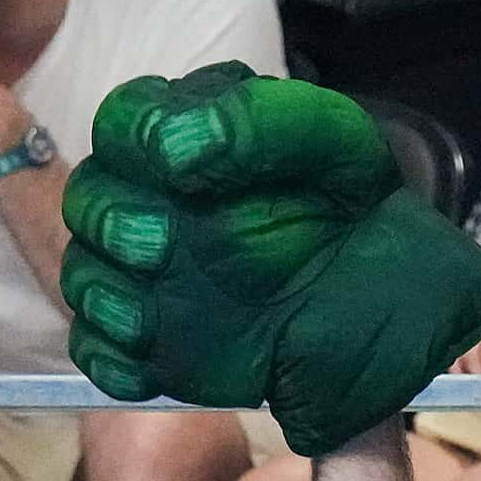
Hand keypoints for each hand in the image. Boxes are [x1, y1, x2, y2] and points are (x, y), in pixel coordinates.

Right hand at [60, 63, 480, 455]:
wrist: (398, 309)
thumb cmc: (362, 218)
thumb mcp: (333, 145)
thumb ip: (259, 122)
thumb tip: (175, 148)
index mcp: (196, 141)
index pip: (123, 121)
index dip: (132, 137)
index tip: (177, 165)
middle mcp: (161, 205)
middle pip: (87, 199)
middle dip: (112, 222)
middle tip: (161, 248)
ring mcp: (152, 280)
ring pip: (82, 277)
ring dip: (107, 295)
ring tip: (154, 316)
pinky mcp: (156, 347)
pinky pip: (96, 353)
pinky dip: (111, 359)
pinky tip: (153, 358)